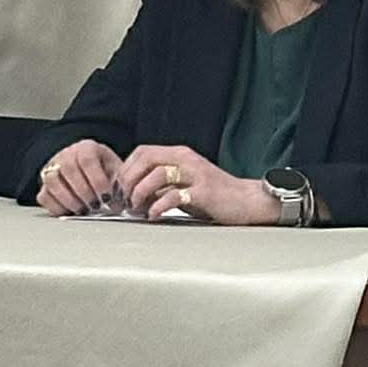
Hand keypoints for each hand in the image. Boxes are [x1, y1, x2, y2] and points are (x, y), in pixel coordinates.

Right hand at [34, 138, 123, 214]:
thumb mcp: (116, 173)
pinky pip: (43, 196)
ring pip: (51, 180)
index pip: (87, 159)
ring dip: (68, 199)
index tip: (107, 197)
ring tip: (82, 209)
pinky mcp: (45, 185)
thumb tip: (117, 205)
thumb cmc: (106, 173)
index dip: (97, 180)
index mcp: (86, 148)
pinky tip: (70, 211)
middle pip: (68, 169)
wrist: (93, 173)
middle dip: (83, 192)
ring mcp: (52, 168)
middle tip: (95, 206)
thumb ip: (118, 186)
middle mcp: (66, 154)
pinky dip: (56, 207)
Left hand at [115, 144, 274, 224]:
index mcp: (179, 154)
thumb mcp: (186, 184)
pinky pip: (174, 196)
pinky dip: (158, 205)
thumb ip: (164, 184)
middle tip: (123, 198)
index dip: (127, 167)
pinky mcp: (204, 192)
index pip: (143, 152)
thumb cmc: (215, 196)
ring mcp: (195, 174)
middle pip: (146, 159)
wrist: (248, 202)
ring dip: (140, 192)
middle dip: (129, 179)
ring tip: (135, 207)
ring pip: (157, 174)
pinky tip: (153, 214)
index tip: (119, 186)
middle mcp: (186, 159)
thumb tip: (134, 193)